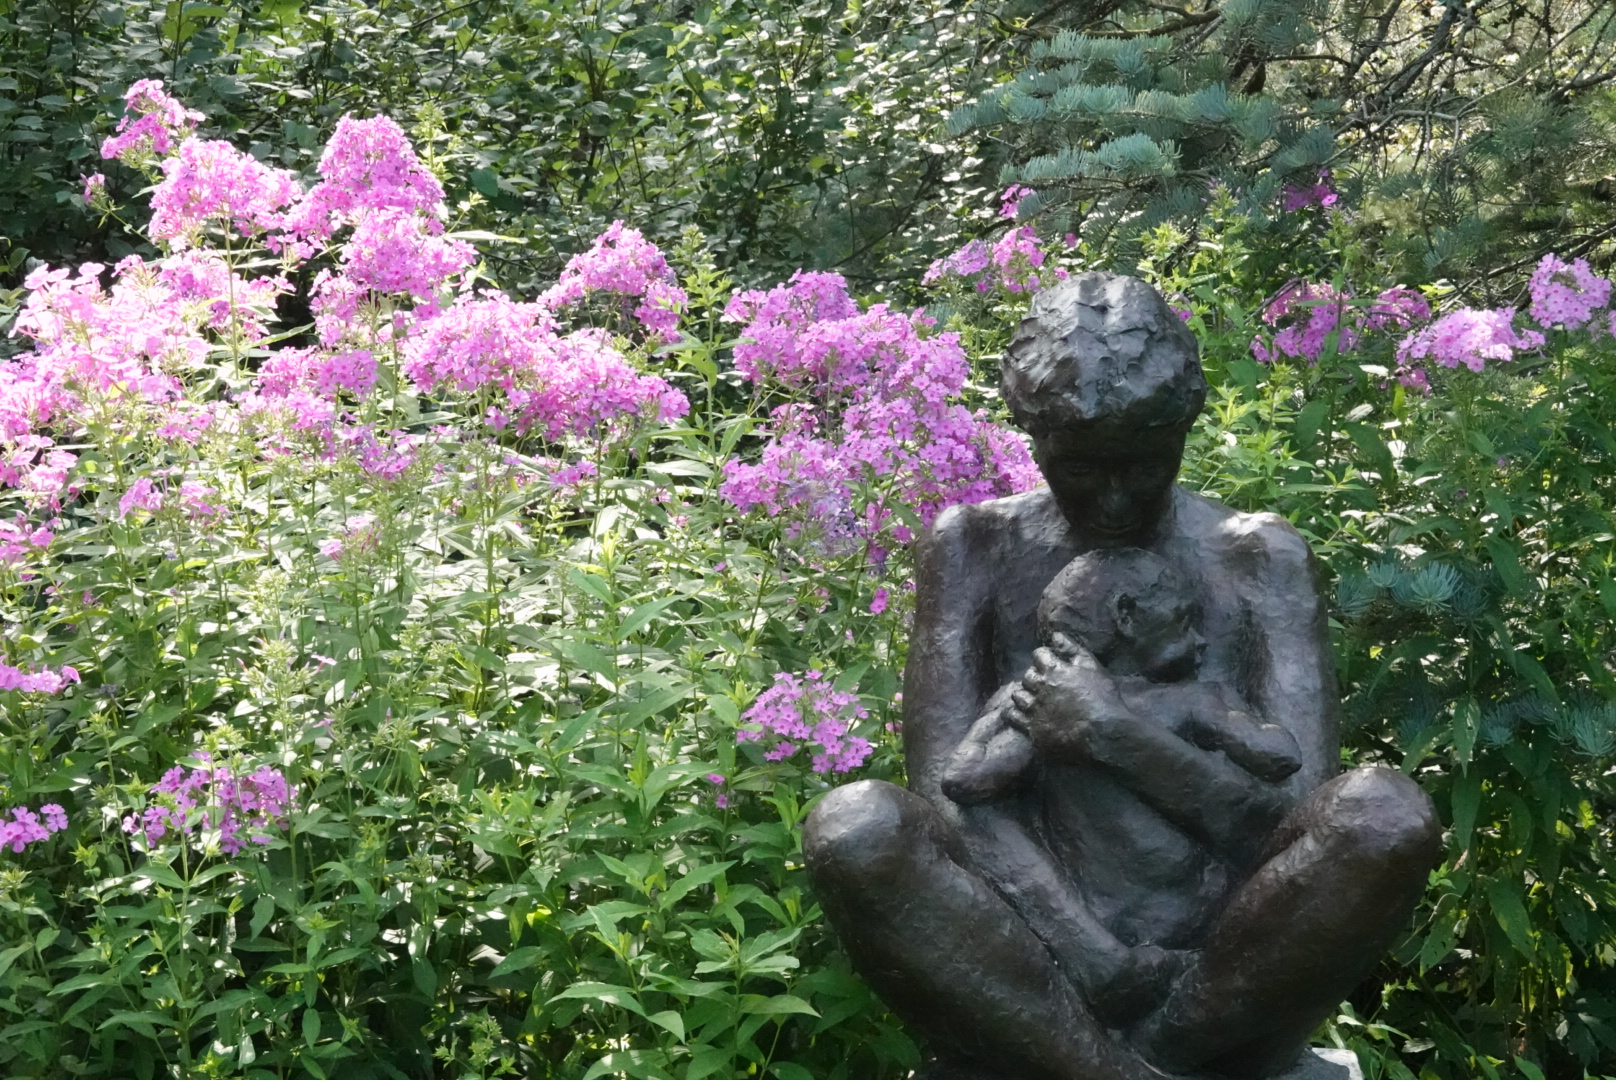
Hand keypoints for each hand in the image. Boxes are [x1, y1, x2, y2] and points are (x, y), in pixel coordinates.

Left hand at [1003, 633, 1128, 761]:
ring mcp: (1033, 708)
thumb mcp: (1092, 666)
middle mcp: (1039, 687)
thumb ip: (1072, 648)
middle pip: (1027, 676)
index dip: (1045, 658)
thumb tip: (1055, 635)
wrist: (1104, 731)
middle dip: (1035, 677)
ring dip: (1024, 694)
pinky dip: (1014, 712)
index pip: (1038, 655)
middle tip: (1046, 685)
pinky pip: (1012, 716)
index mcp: (1053, 669)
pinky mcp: (1031, 728)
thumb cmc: (1102, 697)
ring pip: (1017, 695)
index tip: (1051, 664)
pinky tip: (1023, 713)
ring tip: (1034, 699)